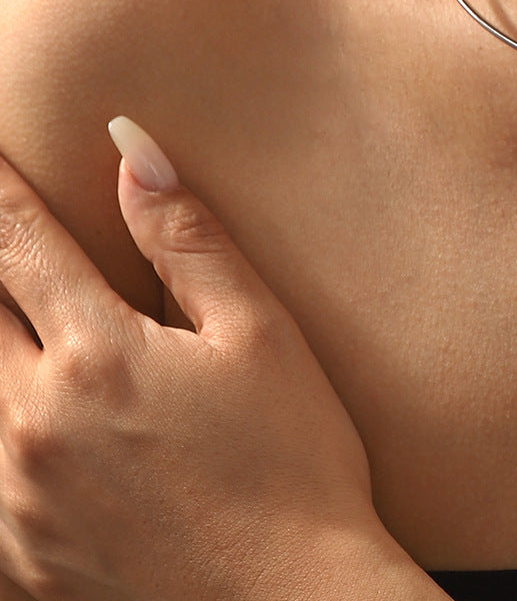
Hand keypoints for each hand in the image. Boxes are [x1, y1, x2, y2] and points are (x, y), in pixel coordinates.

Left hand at [0, 119, 422, 600]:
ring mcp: (8, 504)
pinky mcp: (13, 562)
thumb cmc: (292, 464)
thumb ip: (188, 242)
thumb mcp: (261, 336)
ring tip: (6, 312)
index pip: (16, 244)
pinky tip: (18, 418)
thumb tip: (132, 152)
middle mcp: (27, 426)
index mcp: (97, 358)